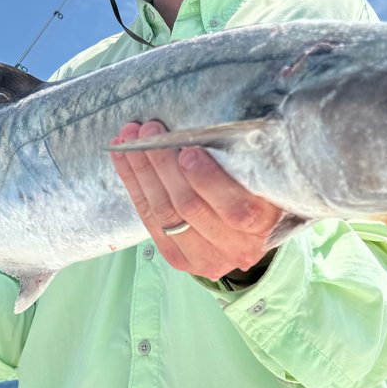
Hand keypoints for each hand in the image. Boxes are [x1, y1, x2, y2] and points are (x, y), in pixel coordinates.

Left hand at [110, 121, 282, 280]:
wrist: (251, 233)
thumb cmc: (257, 190)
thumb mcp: (260, 174)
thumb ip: (240, 159)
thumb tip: (201, 128)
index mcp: (264, 224)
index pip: (234, 208)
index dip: (207, 180)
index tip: (187, 149)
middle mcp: (237, 248)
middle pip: (189, 207)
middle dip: (164, 164)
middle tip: (149, 130)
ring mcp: (205, 258)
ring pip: (164, 213)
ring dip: (141, 170)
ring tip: (129, 138)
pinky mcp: (179, 259)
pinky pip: (149, 219)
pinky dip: (133, 184)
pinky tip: (122, 157)